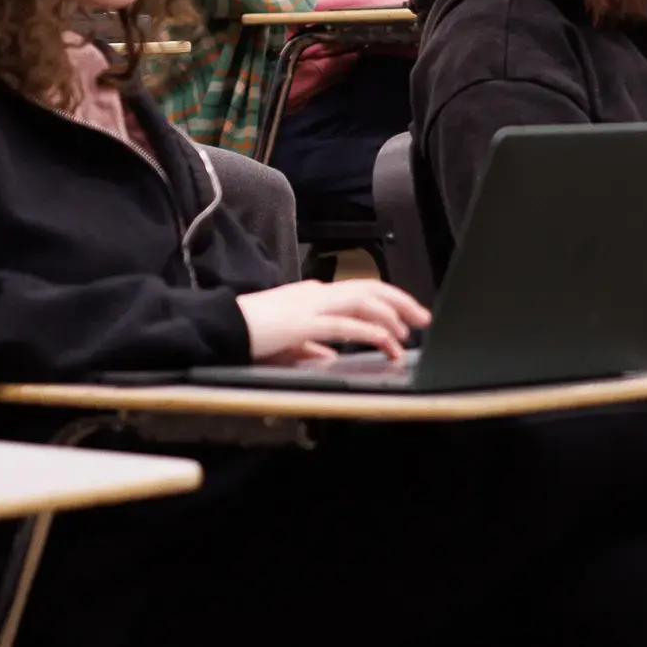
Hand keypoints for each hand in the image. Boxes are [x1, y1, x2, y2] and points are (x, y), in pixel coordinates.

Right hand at [238, 278, 429, 363]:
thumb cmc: (252, 333)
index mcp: (315, 294)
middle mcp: (318, 293)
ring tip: (407, 333)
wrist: (223, 327)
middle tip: (423, 318)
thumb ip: (312, 347)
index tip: (408, 316)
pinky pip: (348, 326)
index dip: (388, 301)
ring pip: (364, 302)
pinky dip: (372, 333)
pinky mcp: (306, 323)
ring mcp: (313, 305)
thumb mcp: (289, 341)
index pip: (360, 291)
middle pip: (370, 289)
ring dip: (391, 317)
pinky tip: (387, 342)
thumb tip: (330, 356)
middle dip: (401, 302)